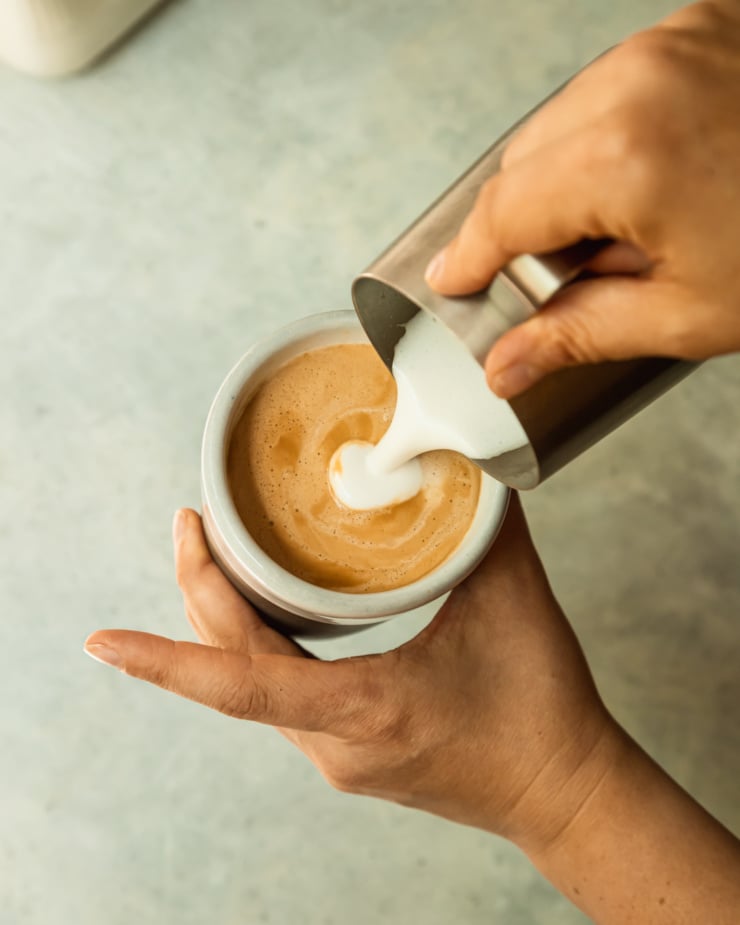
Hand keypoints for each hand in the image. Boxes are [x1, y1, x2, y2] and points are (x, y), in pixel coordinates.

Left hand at [84, 501, 739, 921]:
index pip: (243, 685)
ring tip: (211, 548)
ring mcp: (335, 754)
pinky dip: (253, 644)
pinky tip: (262, 602)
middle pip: (232, 668)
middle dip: (197, 593)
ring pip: (247, 684)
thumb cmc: (541, 710)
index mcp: (368, 709)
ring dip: (220, 619)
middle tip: (188, 521)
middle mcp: (333, 743)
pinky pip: (274, 693)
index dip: (166, 662)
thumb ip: (483, 527)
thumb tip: (466, 462)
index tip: (101, 641)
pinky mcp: (346, 751)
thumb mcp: (514, 604)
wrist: (564, 791)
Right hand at [425, 1, 739, 397]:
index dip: (469, 255)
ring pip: (563, 116)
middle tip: (547, 275)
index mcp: (626, 155)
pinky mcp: (702, 23)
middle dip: (520, 221)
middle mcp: (638, 78)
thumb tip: (504, 365)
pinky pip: (615, 84)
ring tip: (616, 229)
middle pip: (524, 159)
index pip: (503, 209)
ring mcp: (673, 39)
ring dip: (562, 175)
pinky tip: (647, 177)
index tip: (452, 280)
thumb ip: (579, 335)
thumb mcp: (688, 314)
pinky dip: (606, 133)